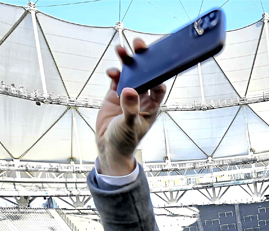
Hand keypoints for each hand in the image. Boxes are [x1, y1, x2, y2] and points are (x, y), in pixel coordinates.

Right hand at [96, 38, 165, 175]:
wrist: (109, 148)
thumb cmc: (125, 141)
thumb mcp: (129, 125)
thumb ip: (130, 108)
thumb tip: (129, 90)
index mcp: (152, 106)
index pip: (159, 85)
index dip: (158, 73)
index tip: (154, 62)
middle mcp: (142, 98)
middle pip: (145, 75)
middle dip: (143, 61)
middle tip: (139, 45)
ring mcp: (128, 96)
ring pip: (130, 74)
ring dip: (126, 63)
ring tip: (121, 50)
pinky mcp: (114, 95)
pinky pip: (116, 79)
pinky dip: (114, 73)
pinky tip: (111, 71)